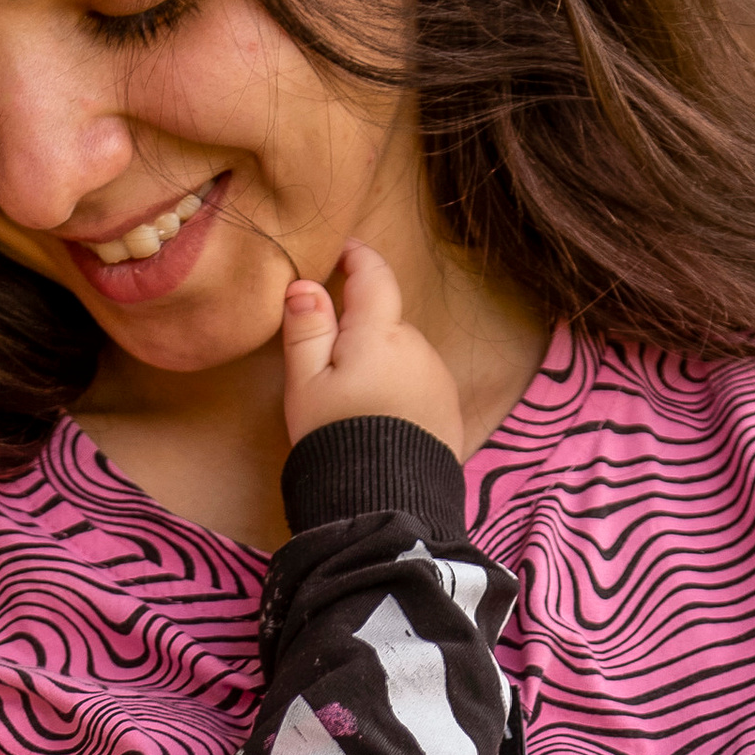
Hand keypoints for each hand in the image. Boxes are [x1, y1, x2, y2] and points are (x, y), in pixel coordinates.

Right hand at [283, 240, 465, 453]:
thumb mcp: (307, 385)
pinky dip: (400, 391)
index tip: (343, 250)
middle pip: (386, 322)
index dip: (357, 257)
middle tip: (329, 367)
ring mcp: (438, 378)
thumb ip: (307, 331)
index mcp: (379, 333)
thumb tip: (306, 285)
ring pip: (403, 355)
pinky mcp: (449, 409)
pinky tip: (382, 423)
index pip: (374, 275)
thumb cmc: (337, 439)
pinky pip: (419, 384)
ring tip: (354, 406)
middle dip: (361, 332)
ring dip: (382, 365)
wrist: (387, 503)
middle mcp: (418, 346)